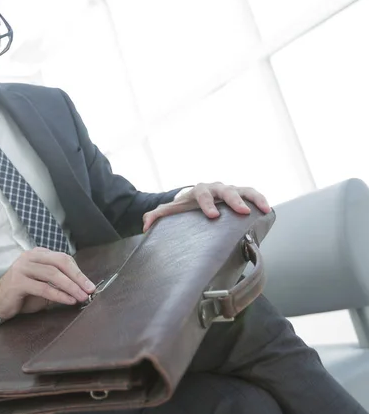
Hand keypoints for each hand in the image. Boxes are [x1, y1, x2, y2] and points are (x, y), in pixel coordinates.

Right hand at [0, 247, 95, 319]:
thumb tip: (83, 288)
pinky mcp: (18, 281)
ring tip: (82, 297)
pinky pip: (43, 287)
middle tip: (89, 289)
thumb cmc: (24, 294)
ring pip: (53, 274)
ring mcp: (23, 267)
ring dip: (70, 286)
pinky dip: (59, 294)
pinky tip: (69, 300)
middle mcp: (30, 257)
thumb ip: (60, 283)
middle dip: (77, 277)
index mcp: (38, 254)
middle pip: (60, 262)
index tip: (89, 285)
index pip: (63, 259)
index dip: (78, 272)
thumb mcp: (44, 285)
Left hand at [142, 182, 271, 232]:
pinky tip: (267, 210)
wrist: (197, 197)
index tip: (213, 216)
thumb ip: (157, 216)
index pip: (202, 194)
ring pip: (243, 189)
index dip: (207, 204)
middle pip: (225, 190)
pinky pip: (253, 194)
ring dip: (253, 198)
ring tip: (263, 209)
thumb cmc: (185, 206)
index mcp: (198, 190)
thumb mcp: (171, 210)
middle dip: (233, 200)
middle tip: (242, 212)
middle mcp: (216, 187)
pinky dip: (260, 199)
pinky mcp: (241, 194)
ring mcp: (230, 190)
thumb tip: (145, 225)